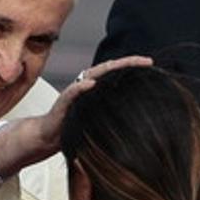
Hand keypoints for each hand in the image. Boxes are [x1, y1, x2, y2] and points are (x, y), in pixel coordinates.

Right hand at [0, 55, 151, 178]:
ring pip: (92, 75)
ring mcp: (74, 92)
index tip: (152, 64)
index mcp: (96, 89)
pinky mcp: (63, 103)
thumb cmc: (75, 128)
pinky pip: (72, 93)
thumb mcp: (99, 120)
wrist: (48, 138)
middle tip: (147, 61)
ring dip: (108, 69)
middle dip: (128, 63)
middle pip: (109, 69)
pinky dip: (81, 87)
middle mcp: (86, 85)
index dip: (133, 67)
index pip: (116, 74)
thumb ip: (113, 112)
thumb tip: (139, 113)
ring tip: (123, 65)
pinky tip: (91, 83)